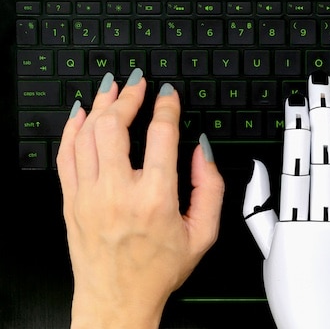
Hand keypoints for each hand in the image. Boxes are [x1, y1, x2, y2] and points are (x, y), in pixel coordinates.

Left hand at [56, 68, 223, 328]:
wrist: (117, 300)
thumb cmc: (158, 271)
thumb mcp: (203, 234)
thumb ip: (209, 188)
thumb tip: (201, 151)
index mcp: (155, 199)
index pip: (160, 135)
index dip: (166, 107)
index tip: (169, 95)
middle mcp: (118, 193)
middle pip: (116, 126)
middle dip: (129, 96)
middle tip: (138, 83)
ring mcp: (89, 196)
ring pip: (88, 134)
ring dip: (101, 104)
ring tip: (111, 87)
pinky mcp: (72, 201)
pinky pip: (66, 154)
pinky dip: (73, 128)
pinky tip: (82, 113)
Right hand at [243, 71, 329, 328]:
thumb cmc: (299, 297)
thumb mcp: (269, 255)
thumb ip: (258, 210)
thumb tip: (255, 170)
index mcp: (294, 225)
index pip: (296, 163)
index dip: (297, 128)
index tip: (297, 102)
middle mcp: (325, 221)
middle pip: (325, 157)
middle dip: (323, 115)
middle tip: (322, 85)